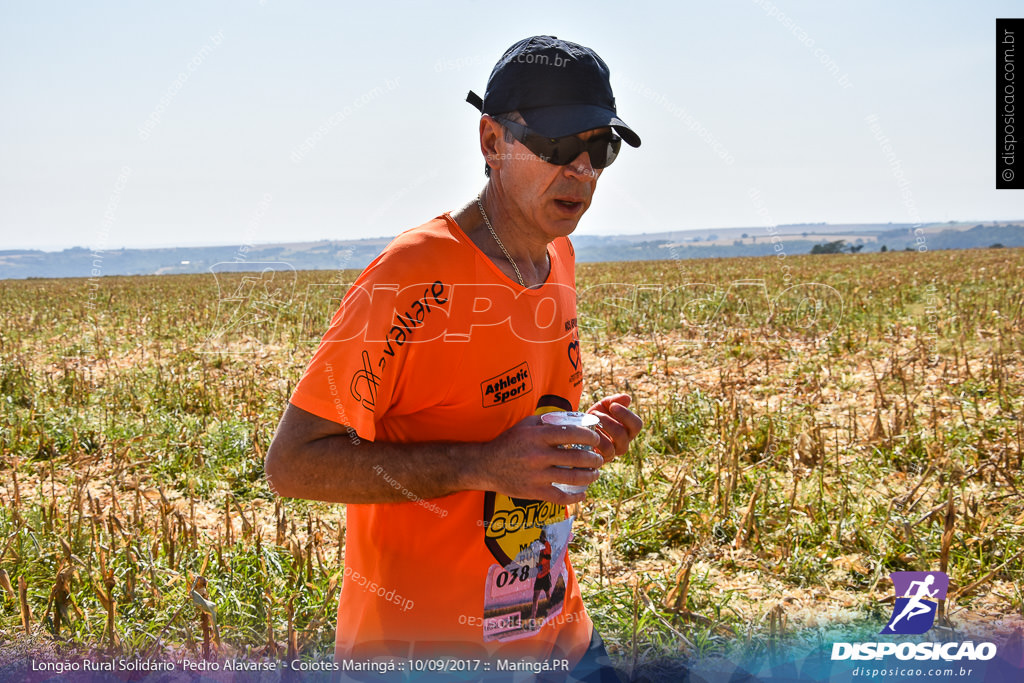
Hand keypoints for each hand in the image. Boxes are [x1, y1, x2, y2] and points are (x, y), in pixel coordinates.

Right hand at [475, 414, 604, 502]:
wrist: (486, 466)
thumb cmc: (509, 442)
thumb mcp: (526, 424)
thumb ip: (548, 420)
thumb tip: (575, 418)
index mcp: (538, 436)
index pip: (573, 434)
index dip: (590, 437)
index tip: (596, 439)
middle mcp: (539, 455)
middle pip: (578, 458)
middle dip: (595, 458)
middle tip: (599, 458)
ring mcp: (537, 476)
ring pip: (574, 478)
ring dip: (590, 476)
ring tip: (595, 473)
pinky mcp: (534, 492)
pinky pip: (561, 497)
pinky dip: (576, 497)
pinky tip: (583, 493)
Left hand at [587, 394, 642, 462]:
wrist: (577, 429)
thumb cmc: (594, 417)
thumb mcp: (603, 405)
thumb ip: (614, 400)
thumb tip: (627, 398)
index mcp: (627, 430)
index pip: (637, 425)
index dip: (626, 415)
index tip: (613, 406)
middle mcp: (622, 444)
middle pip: (623, 435)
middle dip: (608, 422)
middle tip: (595, 414)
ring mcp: (611, 454)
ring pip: (611, 447)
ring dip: (597, 435)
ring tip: (590, 423)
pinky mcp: (599, 461)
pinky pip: (597, 455)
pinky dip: (592, 442)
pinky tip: (587, 433)